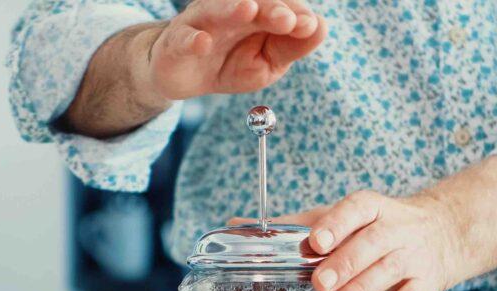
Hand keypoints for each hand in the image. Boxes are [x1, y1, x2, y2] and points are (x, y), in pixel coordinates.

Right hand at [141, 0, 326, 100]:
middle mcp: (229, 10)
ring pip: (215, 9)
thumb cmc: (231, 63)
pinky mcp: (177, 42)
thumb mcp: (267, 63)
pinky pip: (183, 38)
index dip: (294, 13)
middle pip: (252, 2)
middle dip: (270, 8)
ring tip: (249, 9)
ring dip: (232, 9)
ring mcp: (201, 22)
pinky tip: (204, 43)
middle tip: (287, 20)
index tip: (309, 26)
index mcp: (256, 12)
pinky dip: (192, 40)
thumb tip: (319, 27)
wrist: (184, 76)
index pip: (279, 5)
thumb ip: (291, 47)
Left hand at [230, 191, 459, 290]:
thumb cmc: (375, 226)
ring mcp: (414, 257)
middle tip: (320, 282)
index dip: (336, 224)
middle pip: (372, 244)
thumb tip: (237, 224)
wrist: (443, 232)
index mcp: (371, 207)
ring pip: (389, 272)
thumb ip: (293, 225)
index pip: (355, 209)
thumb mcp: (340, 217)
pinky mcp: (426, 285)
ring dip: (361, 290)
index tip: (316, 241)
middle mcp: (396, 228)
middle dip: (345, 263)